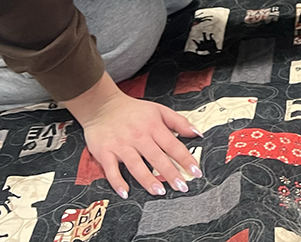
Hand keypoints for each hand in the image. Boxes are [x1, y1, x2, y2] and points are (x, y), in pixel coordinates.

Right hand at [64, 72, 201, 198]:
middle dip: (171, 173)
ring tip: (159, 192)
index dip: (185, 158)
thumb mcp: (159, 110)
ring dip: (148, 180)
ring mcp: (122, 145)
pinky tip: (125, 193)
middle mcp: (139, 137)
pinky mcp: (105, 152)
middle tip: (182, 187)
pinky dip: (117, 182)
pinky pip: (111, 170)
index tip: (196, 171)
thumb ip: (179, 122)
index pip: (173, 145)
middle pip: (157, 157)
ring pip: (136, 165)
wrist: (103, 106)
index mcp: (153, 126)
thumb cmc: (134, 110)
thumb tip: (197, 133)